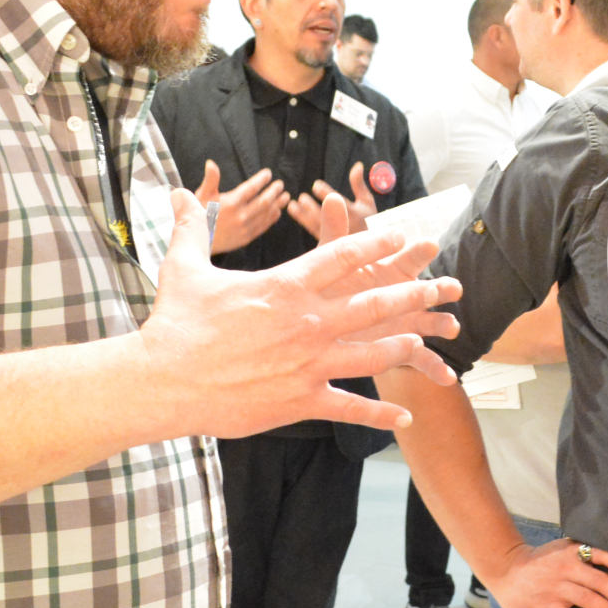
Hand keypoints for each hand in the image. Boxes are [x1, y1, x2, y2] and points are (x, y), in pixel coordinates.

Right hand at [136, 189, 461, 436]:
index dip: (375, 243)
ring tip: (429, 340)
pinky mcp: (302, 400)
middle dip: (414, 292)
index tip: (400, 236)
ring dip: (405, 345)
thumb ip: (192, 227)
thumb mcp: (184, 266)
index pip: (342, 255)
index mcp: (286, 286)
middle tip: (443, 286)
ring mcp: (310, 363)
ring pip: (374, 353)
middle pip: (375, 302)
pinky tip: (403, 415)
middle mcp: (308, 322)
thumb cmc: (174, 323)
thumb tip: (181, 192)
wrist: (164, 379)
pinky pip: (352, 407)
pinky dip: (380, 414)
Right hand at [196, 160, 287, 254]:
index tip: (268, 173)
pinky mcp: (246, 238)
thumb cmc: (199, 215)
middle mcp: (240, 216)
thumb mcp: (201, 196)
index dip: (261, 180)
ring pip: (266, 214)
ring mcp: (245, 228)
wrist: (197, 241)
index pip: (251, 188)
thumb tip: (210, 163)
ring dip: (277, 204)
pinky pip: (263, 226)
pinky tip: (277, 211)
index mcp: (230, 203)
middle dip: (273, 191)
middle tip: (280, 184)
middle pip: (263, 201)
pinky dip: (272, 218)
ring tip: (285, 196)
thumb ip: (210, 180)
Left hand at [288, 161, 379, 239]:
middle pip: (327, 217)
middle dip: (313, 208)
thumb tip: (357, 164)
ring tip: (292, 205)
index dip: (327, 195)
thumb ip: (358, 184)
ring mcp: (335, 236)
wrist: (369, 245)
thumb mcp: (366, 201)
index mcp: (354, 214)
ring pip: (317, 226)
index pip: (340, 204)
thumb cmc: (368, 220)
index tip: (316, 186)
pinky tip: (293, 211)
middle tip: (302, 197)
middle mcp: (344, 226)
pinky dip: (302, 221)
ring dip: (303, 215)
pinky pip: (312, 231)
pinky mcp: (327, 242)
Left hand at [307, 192, 461, 353]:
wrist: (332, 324)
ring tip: (452, 328)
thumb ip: (336, 233)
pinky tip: (448, 378)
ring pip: (434, 322)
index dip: (420, 249)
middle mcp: (407, 293)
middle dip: (442, 286)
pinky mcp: (406, 348)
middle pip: (430, 287)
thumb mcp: (331, 261)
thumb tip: (330, 196)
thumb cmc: (335, 285)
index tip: (429, 243)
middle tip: (453, 286)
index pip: (411, 254)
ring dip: (446, 324)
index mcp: (393, 268)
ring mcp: (410, 321)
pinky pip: (425, 359)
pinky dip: (438, 369)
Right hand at [485, 538, 607, 607]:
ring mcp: (555, 588)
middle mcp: (565, 568)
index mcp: (572, 551)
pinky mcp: (546, 607)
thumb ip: (587, 556)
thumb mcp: (563, 550)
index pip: (600, 555)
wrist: (507, 571)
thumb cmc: (543, 562)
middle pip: (599, 582)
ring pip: (588, 600)